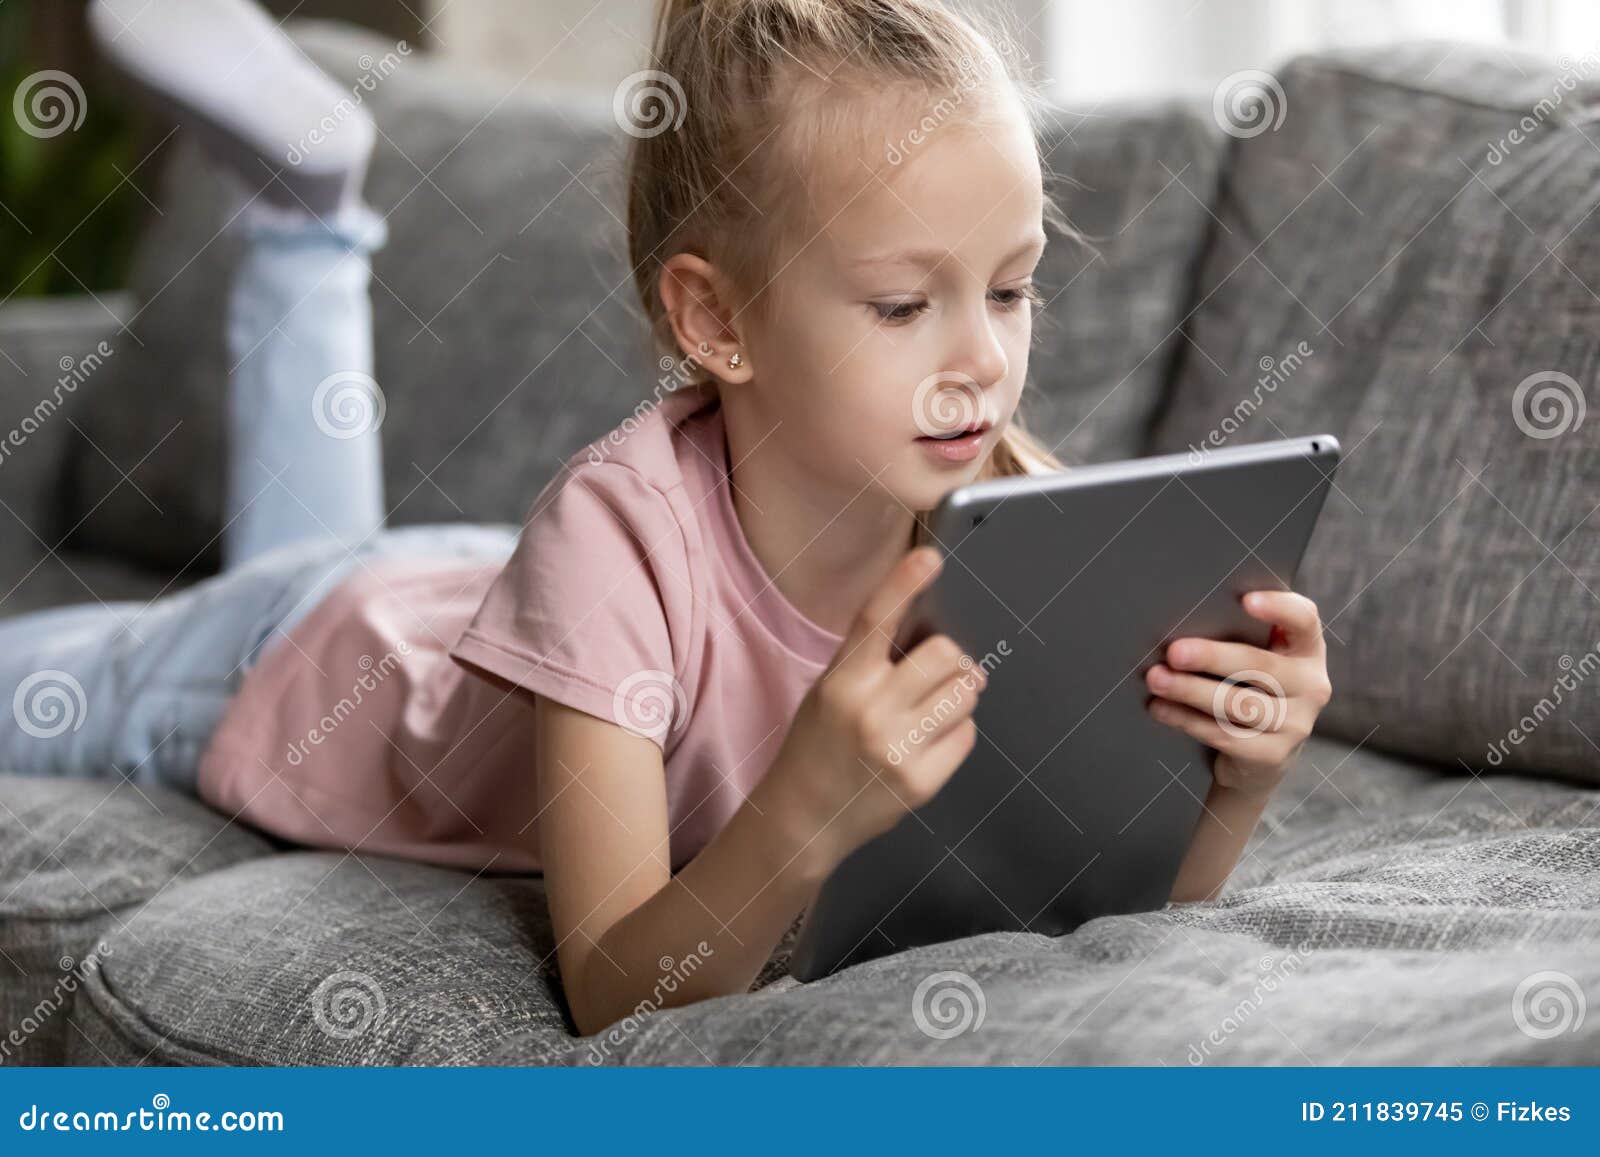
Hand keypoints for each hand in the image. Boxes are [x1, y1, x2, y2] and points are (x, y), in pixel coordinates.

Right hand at [756, 545, 988, 877]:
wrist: (805, 815)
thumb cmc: (819, 744)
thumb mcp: (830, 690)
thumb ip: (873, 659)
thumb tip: (932, 628)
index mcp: (842, 681)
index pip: (876, 619)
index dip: (904, 583)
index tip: (929, 557)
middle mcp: (870, 711)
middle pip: (945, 654)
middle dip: (950, 659)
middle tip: (938, 673)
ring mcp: (898, 748)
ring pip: (965, 691)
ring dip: (957, 693)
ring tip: (930, 710)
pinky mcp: (922, 781)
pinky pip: (967, 733)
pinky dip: (956, 731)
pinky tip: (928, 741)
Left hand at [1143, 590, 1331, 797]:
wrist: (1258, 756)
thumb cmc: (1248, 687)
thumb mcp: (1254, 658)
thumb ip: (1237, 634)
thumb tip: (1182, 615)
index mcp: (1306, 649)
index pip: (1304, 619)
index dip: (1279, 608)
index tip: (1245, 600)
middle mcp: (1311, 684)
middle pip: (1262, 665)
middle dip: (1212, 657)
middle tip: (1173, 652)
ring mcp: (1296, 723)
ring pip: (1240, 703)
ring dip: (1191, 690)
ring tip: (1157, 679)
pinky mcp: (1273, 755)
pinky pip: (1225, 735)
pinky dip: (1187, 720)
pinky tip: (1161, 708)